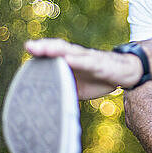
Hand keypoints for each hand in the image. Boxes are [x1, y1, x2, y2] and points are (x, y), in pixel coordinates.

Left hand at [25, 39, 142, 98]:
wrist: (125, 72)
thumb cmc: (99, 79)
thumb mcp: (77, 88)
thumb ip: (62, 90)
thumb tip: (46, 105)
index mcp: (70, 61)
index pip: (52, 54)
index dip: (39, 52)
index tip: (26, 50)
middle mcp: (76, 56)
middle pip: (58, 48)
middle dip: (43, 47)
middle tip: (29, 46)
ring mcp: (87, 58)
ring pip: (69, 51)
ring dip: (55, 50)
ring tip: (42, 49)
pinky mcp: (99, 63)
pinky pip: (86, 61)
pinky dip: (76, 60)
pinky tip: (66, 60)